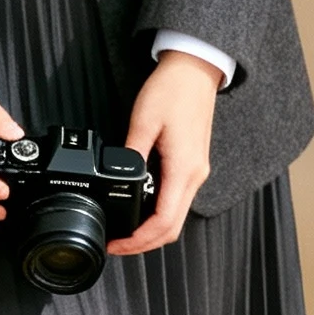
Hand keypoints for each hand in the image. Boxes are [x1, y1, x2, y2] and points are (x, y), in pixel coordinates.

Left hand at [108, 50, 222, 256]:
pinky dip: (160, 213)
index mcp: (183, 168)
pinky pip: (178, 200)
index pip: (164, 222)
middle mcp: (195, 175)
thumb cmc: (172, 89)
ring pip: (177, 216)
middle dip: (144, 243)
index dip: (139, 241)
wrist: (195, 69)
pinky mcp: (193, 164)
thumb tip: (117, 180)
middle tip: (117, 244)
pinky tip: (140, 208)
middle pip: (173, 228)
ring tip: (124, 229)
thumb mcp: (143, 121)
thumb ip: (131, 155)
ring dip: (153, 230)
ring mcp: (197, 171)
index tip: (116, 245)